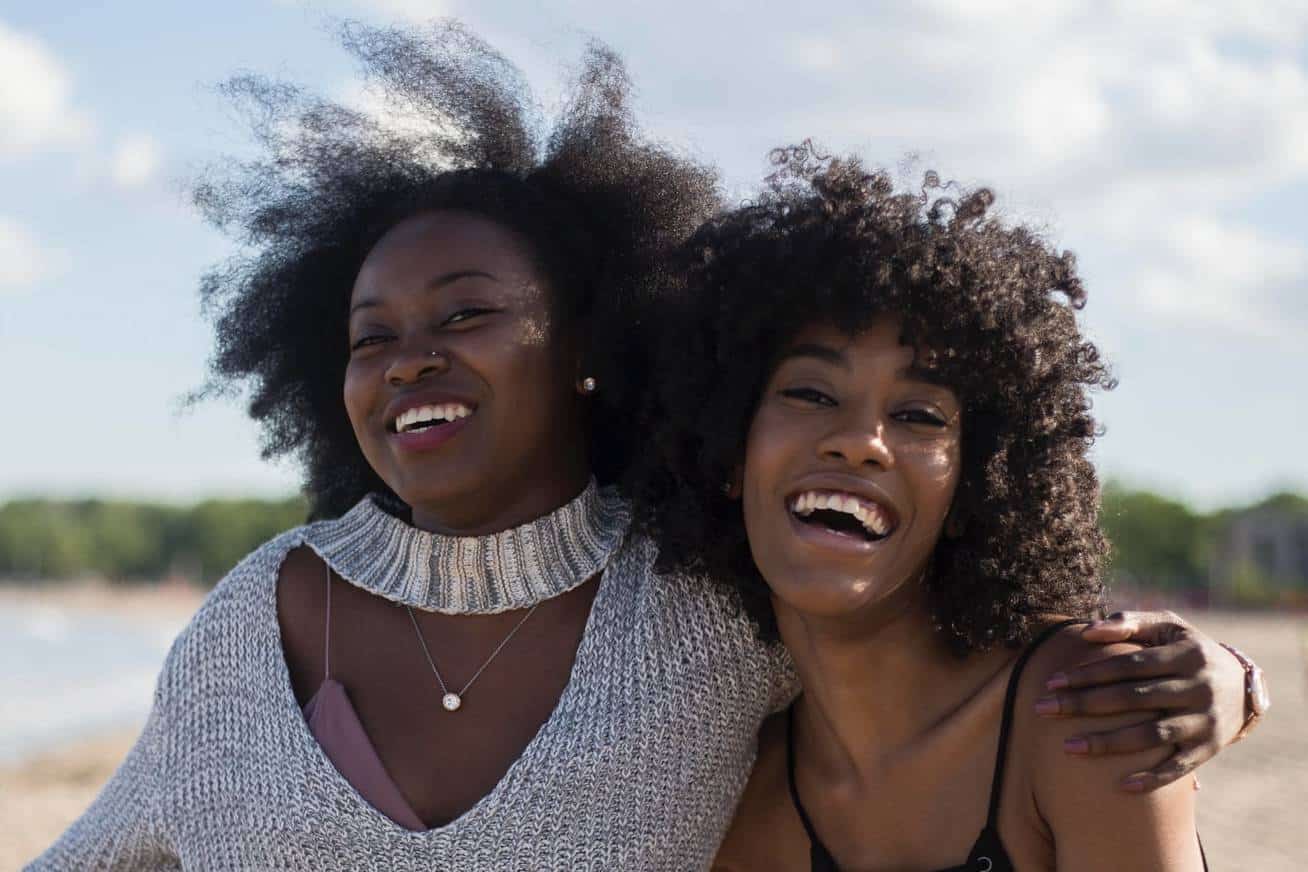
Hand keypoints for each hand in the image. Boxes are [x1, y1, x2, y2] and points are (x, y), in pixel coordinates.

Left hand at [1036, 610, 1252, 791]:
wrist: (1244, 686)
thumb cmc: (1188, 650)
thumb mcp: (1167, 627)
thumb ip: (1128, 622)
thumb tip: (1087, 631)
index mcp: (1186, 655)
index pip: (1128, 665)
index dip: (1089, 673)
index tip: (1052, 682)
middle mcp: (1198, 688)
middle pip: (1132, 699)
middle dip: (1084, 704)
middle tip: (1042, 709)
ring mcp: (1205, 722)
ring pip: (1151, 736)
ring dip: (1108, 743)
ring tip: (1067, 748)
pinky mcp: (1210, 749)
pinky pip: (1179, 769)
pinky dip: (1152, 778)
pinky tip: (1120, 786)